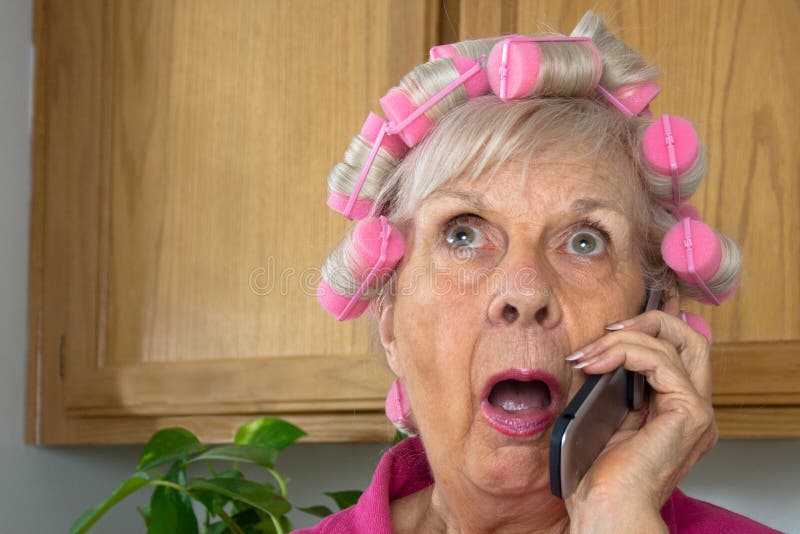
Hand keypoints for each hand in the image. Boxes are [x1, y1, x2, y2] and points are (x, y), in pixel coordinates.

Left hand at [564, 296, 717, 530]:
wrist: (605, 509)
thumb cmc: (598, 475)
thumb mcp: (606, 418)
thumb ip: (613, 387)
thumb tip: (596, 353)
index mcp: (677, 412)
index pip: (677, 352)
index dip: (646, 331)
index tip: (601, 336)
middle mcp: (694, 409)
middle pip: (690, 339)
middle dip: (648, 321)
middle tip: (607, 330)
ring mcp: (696, 412)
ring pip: (674, 343)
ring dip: (623, 339)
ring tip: (586, 354)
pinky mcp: (689, 413)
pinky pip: (661, 361)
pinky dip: (625, 351)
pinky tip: (595, 362)